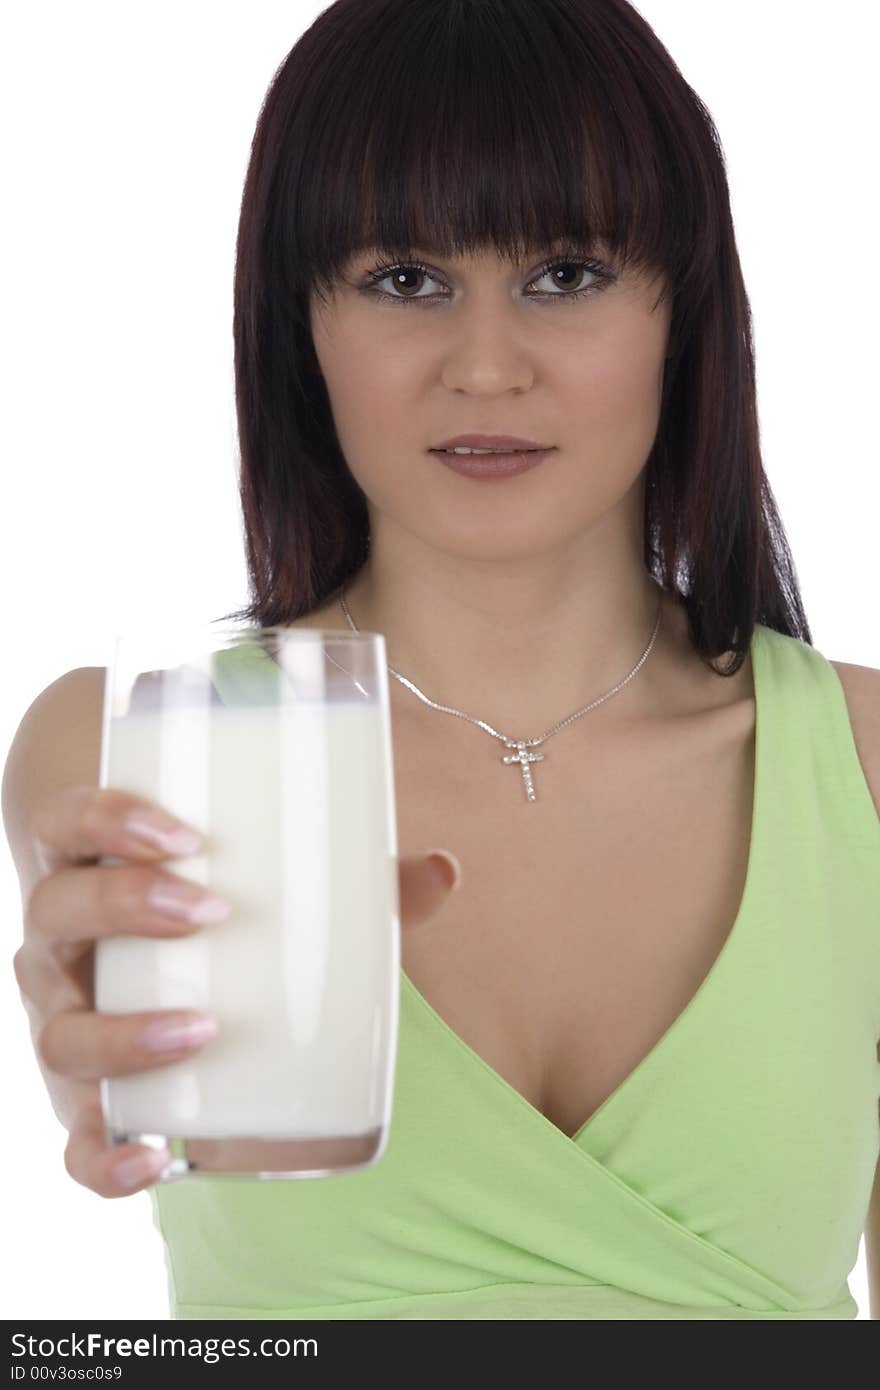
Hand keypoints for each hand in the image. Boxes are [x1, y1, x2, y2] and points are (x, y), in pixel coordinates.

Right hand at [12, 784, 460, 1197]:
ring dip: (121, 1032)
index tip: (183, 832)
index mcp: (94, 871)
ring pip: (61, 1032)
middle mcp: (65, 946)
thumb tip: (447, 871)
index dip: (105, 818)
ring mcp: (69, 1025)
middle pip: (57, 912)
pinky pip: (74, 1145)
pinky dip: (105, 1158)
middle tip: (208, 908)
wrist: (167, 998)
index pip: (66, 825)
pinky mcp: (88, 1107)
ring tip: (201, 1028)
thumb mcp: (277, 895)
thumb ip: (359, 886)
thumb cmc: (221, 927)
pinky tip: (154, 1161)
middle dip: (123, 903)